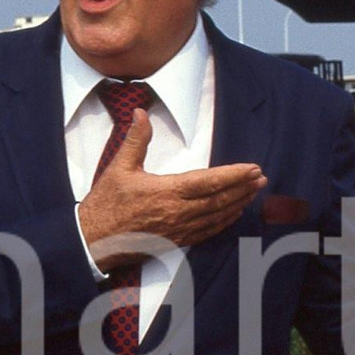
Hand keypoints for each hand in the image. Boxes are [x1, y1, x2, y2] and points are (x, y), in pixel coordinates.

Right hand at [78, 108, 267, 270]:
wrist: (93, 240)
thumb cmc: (106, 205)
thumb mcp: (119, 167)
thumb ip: (136, 140)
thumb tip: (141, 112)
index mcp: (166, 192)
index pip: (209, 182)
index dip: (234, 175)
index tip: (252, 168)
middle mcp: (177, 213)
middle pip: (219, 200)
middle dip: (243, 188)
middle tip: (261, 178)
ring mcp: (178, 230)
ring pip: (216, 217)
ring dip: (238, 204)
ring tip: (254, 192)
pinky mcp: (175, 242)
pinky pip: (207, 232)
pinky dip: (224, 222)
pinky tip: (233, 214)